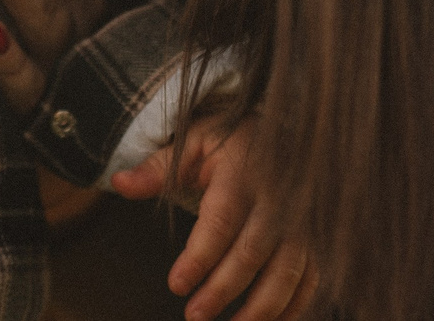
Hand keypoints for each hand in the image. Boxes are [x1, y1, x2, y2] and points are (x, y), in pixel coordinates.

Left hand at [113, 114, 318, 320]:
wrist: (280, 131)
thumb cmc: (228, 140)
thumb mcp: (191, 142)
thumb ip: (157, 168)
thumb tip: (118, 184)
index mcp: (242, 171)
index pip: (220, 220)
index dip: (199, 257)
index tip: (176, 285)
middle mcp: (278, 196)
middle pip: (252, 252)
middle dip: (223, 290)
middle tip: (194, 316)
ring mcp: (302, 218)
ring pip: (288, 271)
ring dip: (261, 309)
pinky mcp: (316, 236)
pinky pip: (311, 277)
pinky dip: (293, 306)